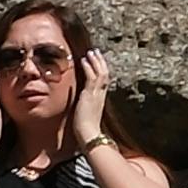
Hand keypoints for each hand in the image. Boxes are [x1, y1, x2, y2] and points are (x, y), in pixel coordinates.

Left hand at [67, 46, 112, 160]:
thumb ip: (86, 109)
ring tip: (91, 52)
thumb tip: (83, 109)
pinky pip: (92, 77)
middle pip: (105, 74)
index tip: (97, 62)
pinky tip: (84, 60)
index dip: (101, 70)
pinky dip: (89, 67)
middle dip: (100, 62)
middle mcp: (101, 95)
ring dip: (96, 61)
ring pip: (100, 73)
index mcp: (101, 99)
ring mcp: (97, 94)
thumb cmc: (87, 130)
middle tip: (96, 52)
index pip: (104, 81)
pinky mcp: (90, 95)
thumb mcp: (87, 116)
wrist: (90, 135)